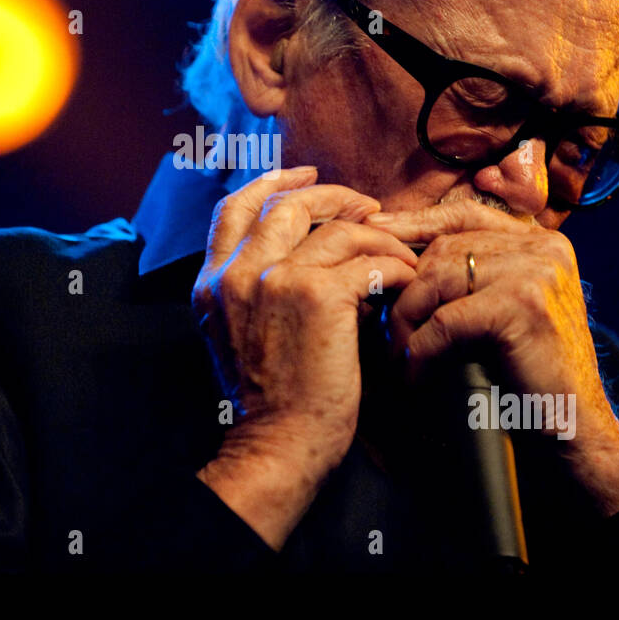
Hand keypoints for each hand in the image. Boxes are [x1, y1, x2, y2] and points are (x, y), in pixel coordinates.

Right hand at [193, 166, 418, 547]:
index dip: (272, 182)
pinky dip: (395, 267)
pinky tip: (406, 281)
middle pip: (287, 203)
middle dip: (334, 196)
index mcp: (212, 281)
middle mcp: (237, 273)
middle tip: (367, 205)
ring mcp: (275, 280)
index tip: (306, 175)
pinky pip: (368, 261)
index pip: (235, 208)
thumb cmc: (269, 400)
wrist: (277, 444)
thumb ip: (252, 289)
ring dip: (378, 237)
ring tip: (400, 252)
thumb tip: (300, 255)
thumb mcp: (237, 334)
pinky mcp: (317, 295)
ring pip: (337, 229)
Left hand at [367, 202, 618, 515]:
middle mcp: (543, 247)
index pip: (464, 214)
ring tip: (398, 351)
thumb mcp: (503, 307)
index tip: (375, 231)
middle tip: (383, 322)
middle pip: (445, 247)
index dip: (416, 222)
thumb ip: (471, 273)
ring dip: (407, 317)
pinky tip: (415, 372)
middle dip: (405, 284)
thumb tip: (400, 249)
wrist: (572, 424)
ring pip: (439, 278)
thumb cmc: (528, 369)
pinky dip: (422, 348)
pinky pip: (447, 319)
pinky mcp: (523, 306)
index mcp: (540, 241)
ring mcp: (537, 272)